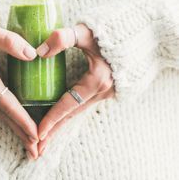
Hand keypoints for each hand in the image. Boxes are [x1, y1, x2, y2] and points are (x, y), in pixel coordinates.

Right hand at [0, 25, 38, 158]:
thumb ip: (7, 41)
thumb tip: (32, 54)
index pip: (7, 104)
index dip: (22, 120)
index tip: (36, 136)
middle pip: (3, 116)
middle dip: (20, 134)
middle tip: (36, 153)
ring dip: (13, 127)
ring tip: (27, 142)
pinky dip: (4, 116)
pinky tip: (11, 120)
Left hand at [35, 24, 114, 156]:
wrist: (142, 33)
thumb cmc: (113, 30)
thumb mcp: (86, 32)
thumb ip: (63, 38)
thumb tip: (39, 52)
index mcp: (96, 81)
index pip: (67, 105)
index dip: (51, 119)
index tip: (36, 133)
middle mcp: (102, 91)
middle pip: (71, 115)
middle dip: (53, 131)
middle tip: (36, 149)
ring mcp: (106, 91)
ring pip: (78, 111)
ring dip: (61, 124)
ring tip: (46, 138)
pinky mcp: (106, 88)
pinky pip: (83, 105)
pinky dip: (70, 114)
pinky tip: (62, 117)